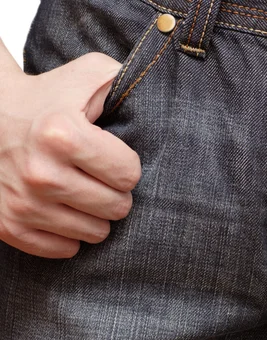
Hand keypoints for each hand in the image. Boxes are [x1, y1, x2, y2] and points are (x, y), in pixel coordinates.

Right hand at [0, 52, 141, 258]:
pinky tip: (63, 208)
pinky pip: (64, 249)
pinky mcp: (7, 226)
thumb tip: (164, 107)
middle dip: (116, 193)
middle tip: (100, 177)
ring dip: (96, 215)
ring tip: (82, 190)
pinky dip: (70, 233)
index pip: (130, 175)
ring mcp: (22, 203)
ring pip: (95, 233)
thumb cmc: (49, 97)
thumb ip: (128, 84)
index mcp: (62, 134)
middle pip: (117, 208)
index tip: (113, 156)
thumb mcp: (90, 75)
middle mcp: (40, 173)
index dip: (127, 166)